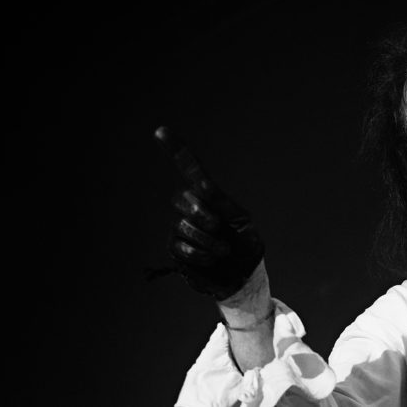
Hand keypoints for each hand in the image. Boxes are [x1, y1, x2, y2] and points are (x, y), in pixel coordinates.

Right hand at [155, 126, 264, 300]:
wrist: (243, 275)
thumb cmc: (245, 246)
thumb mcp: (242, 220)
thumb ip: (223, 204)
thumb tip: (202, 187)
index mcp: (211, 197)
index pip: (191, 170)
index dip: (176, 150)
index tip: (161, 130)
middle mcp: (193, 208)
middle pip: (185, 198)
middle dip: (202, 213)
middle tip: (219, 227)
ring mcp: (181, 228)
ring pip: (184, 225)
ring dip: (208, 240)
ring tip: (222, 250)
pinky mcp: (176, 249)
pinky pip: (180, 246)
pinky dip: (200, 254)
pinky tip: (211, 259)